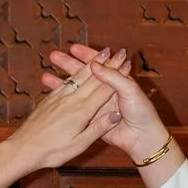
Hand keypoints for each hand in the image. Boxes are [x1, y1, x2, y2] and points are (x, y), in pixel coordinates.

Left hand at [0, 64, 123, 176]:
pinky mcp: (49, 100)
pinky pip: (66, 83)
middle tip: (118, 51)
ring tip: (102, 54)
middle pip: (93, 78)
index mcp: (82, 111)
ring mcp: (59, 98)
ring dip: (92, 64)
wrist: (23, 149)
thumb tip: (116, 115)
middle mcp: (71, 100)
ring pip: (79, 76)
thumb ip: (98, 128)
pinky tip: (78, 71)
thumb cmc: (52, 151)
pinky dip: (76, 74)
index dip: (117, 75)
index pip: (104, 89)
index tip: (127, 62)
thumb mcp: (79, 144)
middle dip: (107, 64)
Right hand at [42, 43, 168, 164]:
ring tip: (45, 76)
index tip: (72, 48)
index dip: (86, 55)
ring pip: (77, 90)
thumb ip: (113, 78)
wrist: (142, 139)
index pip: (98, 64)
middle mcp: (104, 90)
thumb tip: (94, 65)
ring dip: (62, 82)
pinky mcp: (91, 118)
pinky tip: (51, 97)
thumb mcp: (130, 91)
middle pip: (83, 74)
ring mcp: (97, 104)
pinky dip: (64, 101)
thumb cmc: (141, 113)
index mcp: (115, 80)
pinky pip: (75, 107)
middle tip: (54, 56)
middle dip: (69, 65)